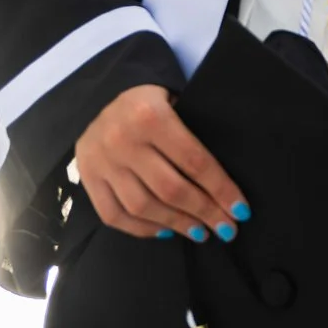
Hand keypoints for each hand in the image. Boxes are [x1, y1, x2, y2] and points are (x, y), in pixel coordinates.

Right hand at [72, 83, 248, 242]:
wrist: (99, 95)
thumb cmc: (150, 102)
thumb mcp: (176, 103)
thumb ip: (194, 135)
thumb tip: (223, 185)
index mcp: (151, 117)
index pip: (195, 161)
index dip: (221, 189)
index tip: (241, 210)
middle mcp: (123, 141)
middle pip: (170, 189)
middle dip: (204, 212)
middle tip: (227, 229)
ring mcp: (102, 162)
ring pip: (142, 207)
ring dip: (176, 225)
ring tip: (200, 232)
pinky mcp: (87, 178)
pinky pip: (114, 216)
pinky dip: (142, 229)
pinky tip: (165, 231)